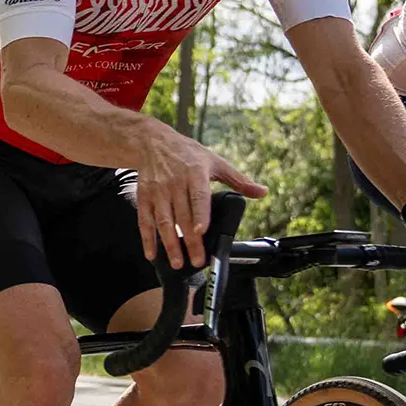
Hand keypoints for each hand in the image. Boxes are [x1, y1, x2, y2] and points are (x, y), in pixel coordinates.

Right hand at [134, 126, 266, 267]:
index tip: (203, 231)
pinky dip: (148, 239)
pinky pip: (145, 220)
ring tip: (178, 262)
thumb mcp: (215, 162)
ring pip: (163, 222)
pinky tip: (152, 254)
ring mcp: (158, 191)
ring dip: (170, 244)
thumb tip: (262, 192)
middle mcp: (175, 183)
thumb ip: (239, 180)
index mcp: (195, 173)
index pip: (198, 196)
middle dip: (190, 240)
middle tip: (197, 260)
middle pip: (183, 216)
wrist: (153, 143)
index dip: (200, 214)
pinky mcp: (144, 197)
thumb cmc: (188, 154)